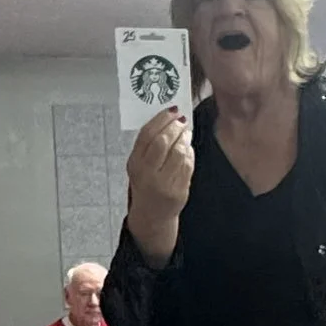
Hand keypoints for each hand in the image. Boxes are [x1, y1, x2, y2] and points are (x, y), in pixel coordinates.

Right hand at [127, 107, 193, 224]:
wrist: (151, 215)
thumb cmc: (145, 184)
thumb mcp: (138, 165)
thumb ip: (148, 145)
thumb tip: (167, 119)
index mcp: (135, 164)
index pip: (147, 136)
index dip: (161, 119)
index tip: (171, 111)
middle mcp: (147, 175)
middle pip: (163, 142)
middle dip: (174, 127)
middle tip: (181, 120)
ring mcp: (164, 184)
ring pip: (178, 152)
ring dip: (184, 138)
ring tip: (185, 133)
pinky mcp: (179, 191)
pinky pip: (188, 165)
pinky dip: (189, 153)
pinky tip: (187, 149)